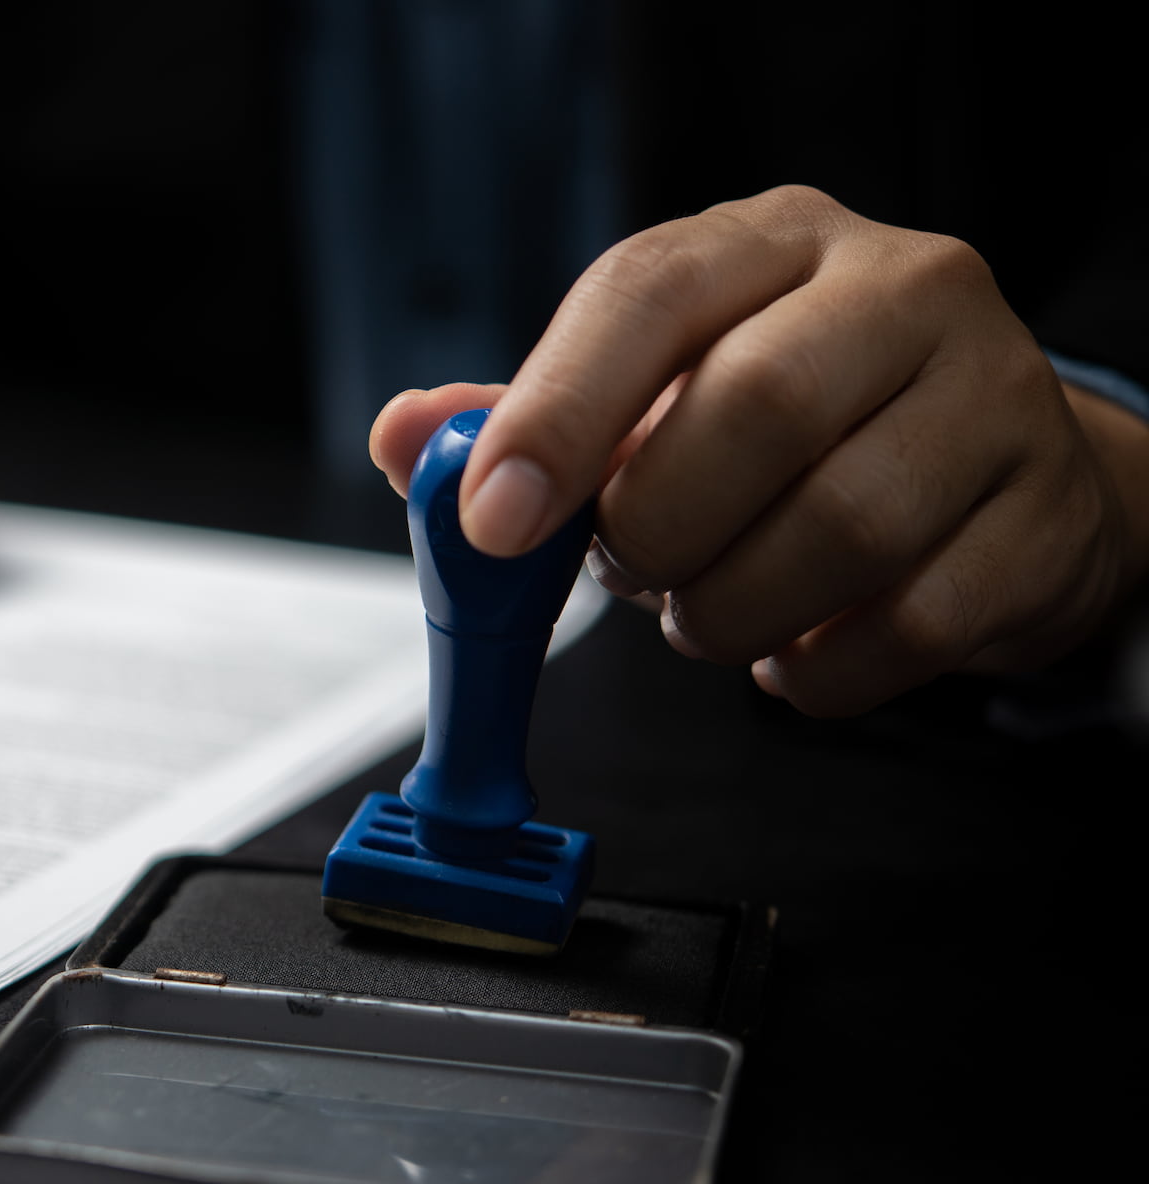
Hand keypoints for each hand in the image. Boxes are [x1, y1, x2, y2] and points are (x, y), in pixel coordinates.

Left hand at [371, 186, 1148, 716]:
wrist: (984, 471)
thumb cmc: (786, 428)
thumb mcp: (652, 395)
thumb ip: (525, 422)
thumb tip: (406, 440)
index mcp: (771, 244)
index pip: (650, 292)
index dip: (559, 412)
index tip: (494, 520)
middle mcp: (900, 292)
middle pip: (760, 407)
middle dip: (657, 528)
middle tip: (632, 568)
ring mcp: (994, 398)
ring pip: (842, 528)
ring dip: (729, 608)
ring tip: (706, 606)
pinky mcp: (1043, 518)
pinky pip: (910, 628)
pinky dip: (815, 671)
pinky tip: (793, 646)